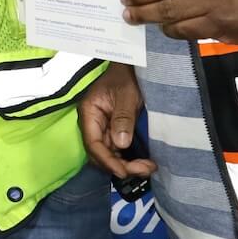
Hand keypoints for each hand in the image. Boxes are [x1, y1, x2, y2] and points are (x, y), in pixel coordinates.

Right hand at [79, 63, 152, 181]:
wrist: (131, 67)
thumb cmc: (126, 76)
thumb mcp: (126, 95)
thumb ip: (122, 118)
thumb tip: (121, 144)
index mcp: (89, 113)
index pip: (93, 144)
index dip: (107, 160)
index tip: (124, 171)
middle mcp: (92, 124)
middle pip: (99, 153)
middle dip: (120, 165)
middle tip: (145, 169)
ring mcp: (102, 128)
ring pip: (108, 154)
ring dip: (126, 164)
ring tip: (148, 167)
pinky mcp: (112, 130)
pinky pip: (116, 149)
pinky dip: (128, 158)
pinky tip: (143, 161)